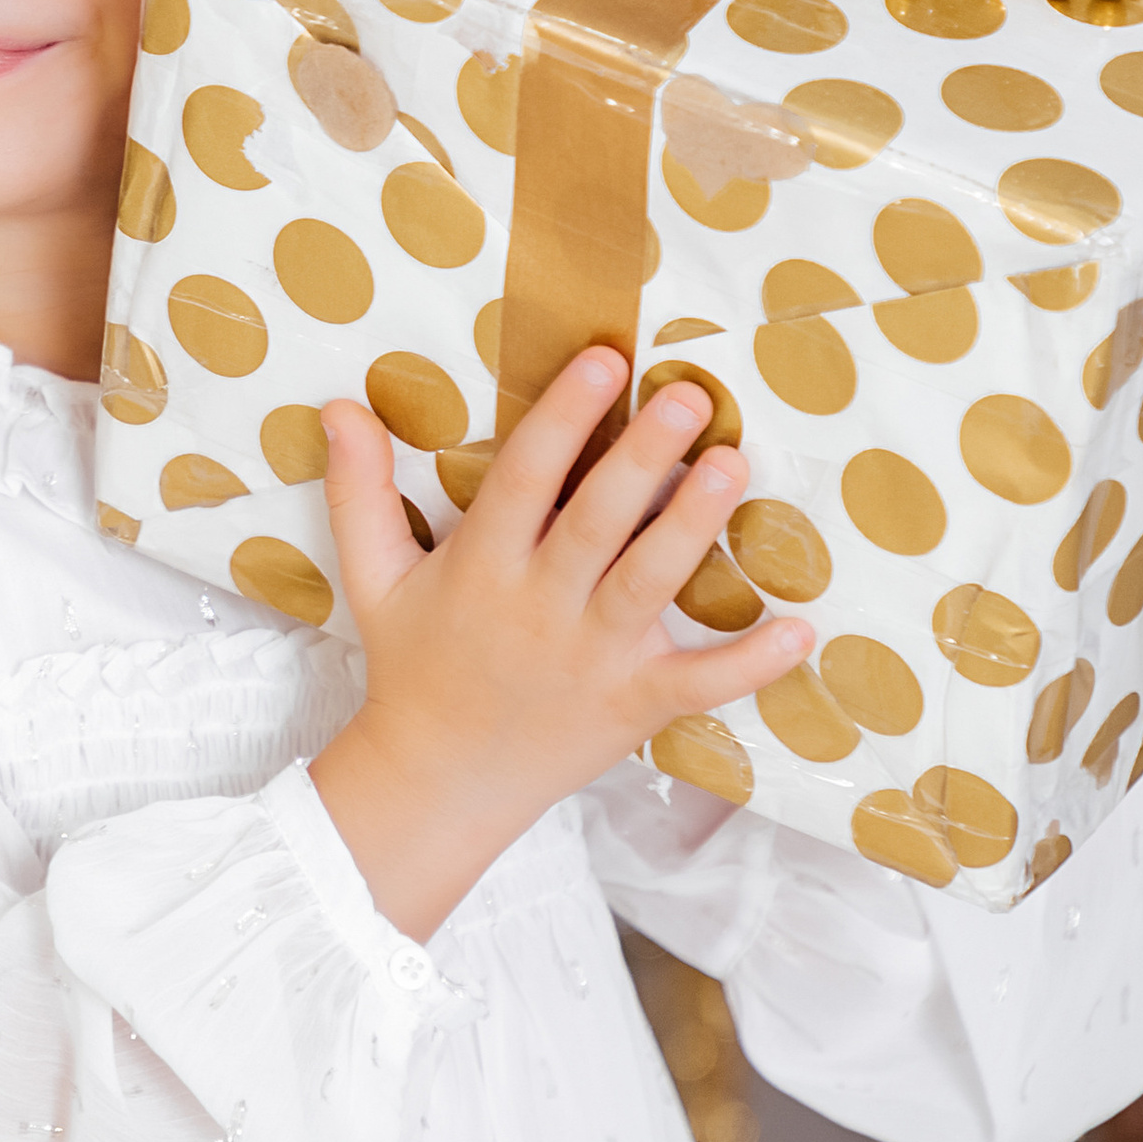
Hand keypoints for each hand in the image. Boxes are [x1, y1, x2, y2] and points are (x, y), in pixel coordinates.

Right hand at [305, 348, 811, 942]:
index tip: (603, 360)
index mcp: (481, 568)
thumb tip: (340, 407)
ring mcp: (591, 659)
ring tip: (733, 464)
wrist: (439, 781)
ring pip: (648, 585)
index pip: (524, 478)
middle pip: (596, 523)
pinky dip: (751, 663)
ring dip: (694, 526)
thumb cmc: (414, 667)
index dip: (563, 418)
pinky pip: (698, 684)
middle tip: (688, 396)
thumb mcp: (374, 578)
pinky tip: (802, 628)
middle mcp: (539, 608)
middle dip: (641, 458)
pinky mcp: (633, 705)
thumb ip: (359, 491)